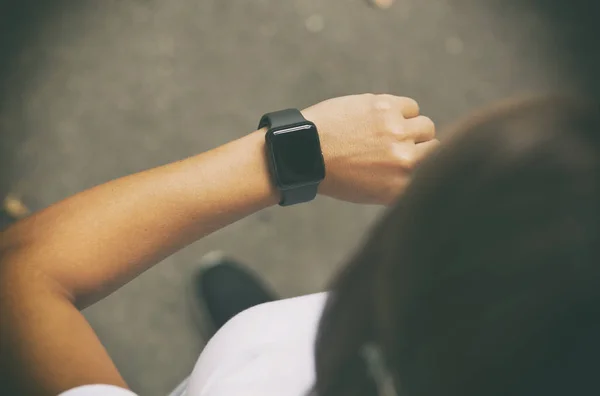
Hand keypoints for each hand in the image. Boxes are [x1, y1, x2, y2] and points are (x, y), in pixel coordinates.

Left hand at [302, 94, 438, 204]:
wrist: (304, 150)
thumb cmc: (334, 173)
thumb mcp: (371, 192)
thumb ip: (401, 183)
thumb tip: (424, 167)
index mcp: (401, 188)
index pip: (435, 173)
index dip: (426, 166)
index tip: (416, 162)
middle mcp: (404, 162)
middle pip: (436, 148)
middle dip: (421, 147)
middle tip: (395, 146)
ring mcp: (397, 133)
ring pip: (426, 126)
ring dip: (411, 127)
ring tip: (385, 131)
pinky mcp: (387, 108)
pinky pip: (411, 106)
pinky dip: (400, 110)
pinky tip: (379, 116)